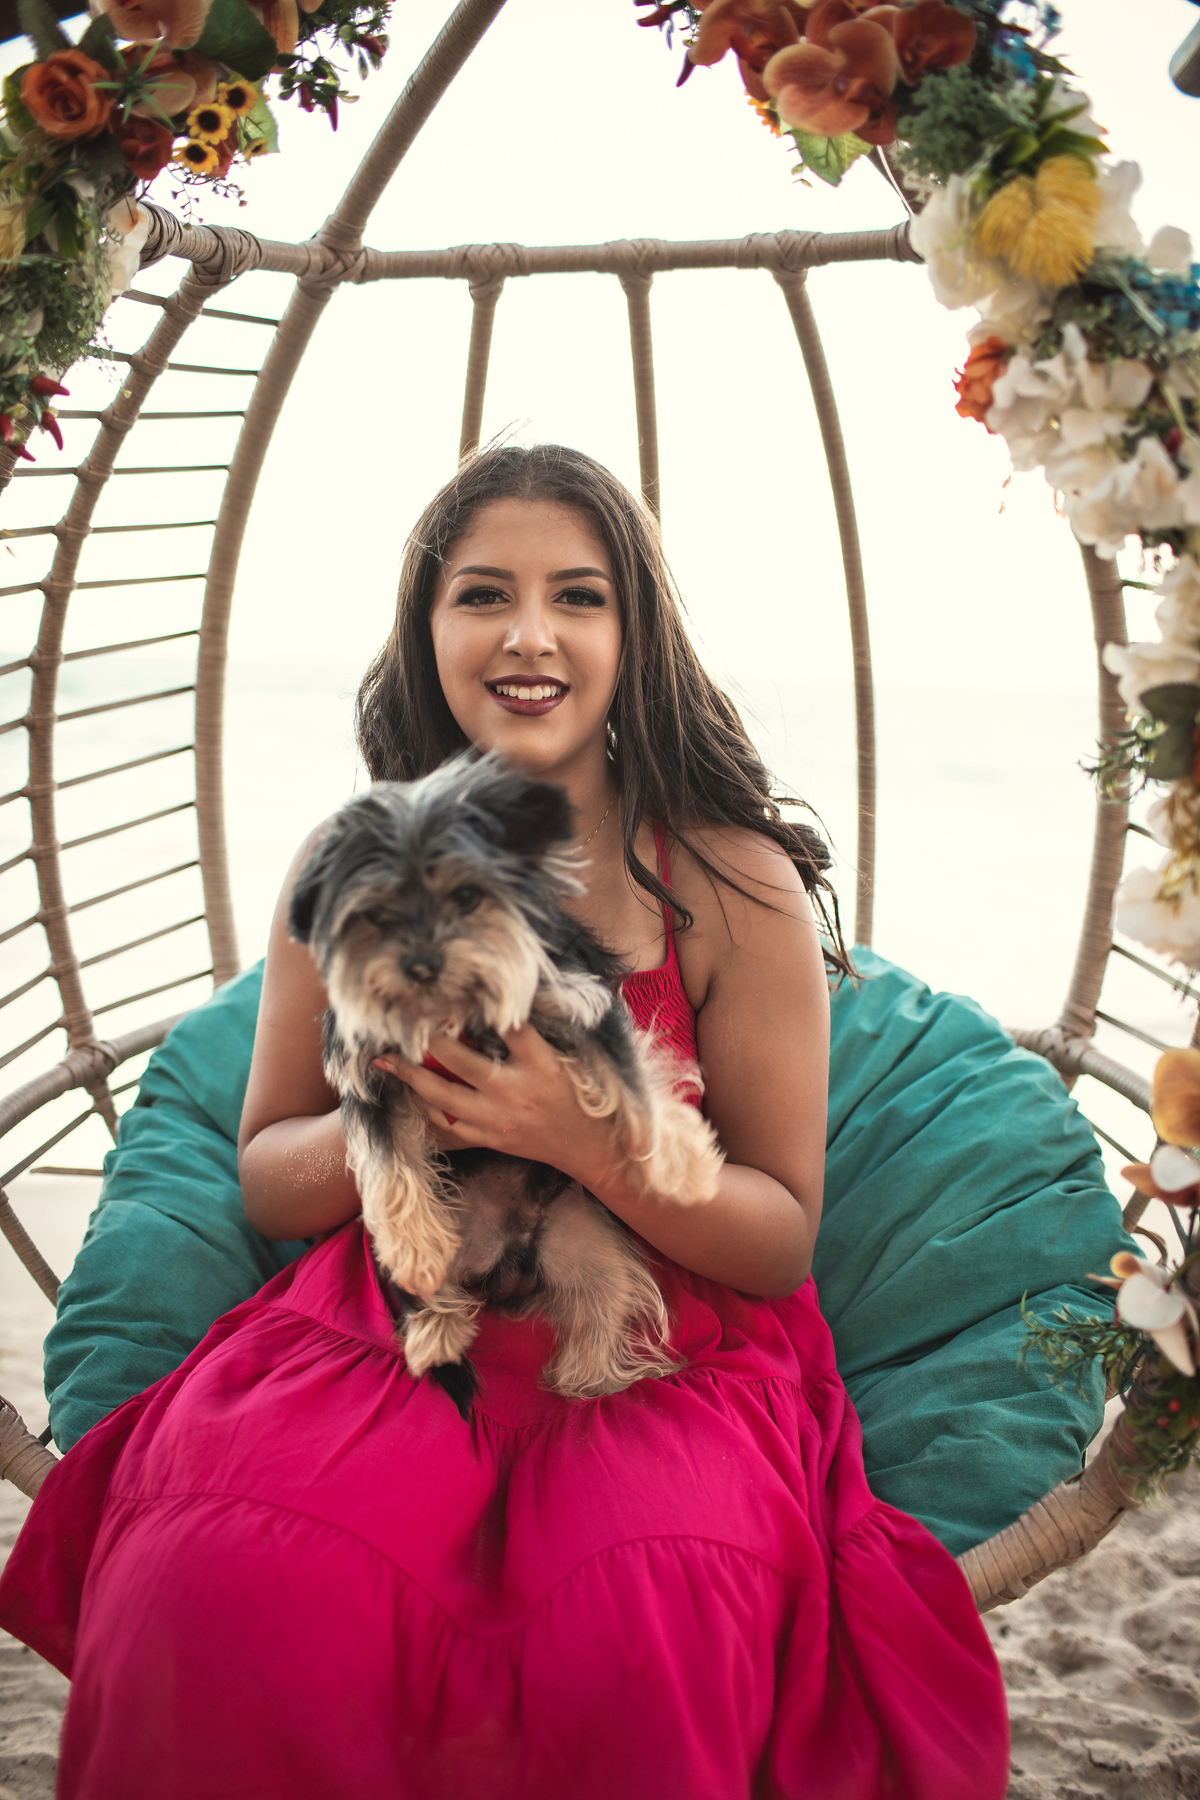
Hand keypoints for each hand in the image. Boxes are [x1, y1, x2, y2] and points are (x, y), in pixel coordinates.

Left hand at [371, 1024, 616, 1185]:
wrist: (587, 1147)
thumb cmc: (577, 1096)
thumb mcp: (565, 1059)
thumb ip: (532, 1036)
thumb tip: (498, 1007)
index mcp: (541, 1065)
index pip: (510, 1029)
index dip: (485, 1010)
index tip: (456, 993)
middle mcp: (516, 1092)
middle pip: (462, 1062)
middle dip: (430, 1041)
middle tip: (406, 1022)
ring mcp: (498, 1118)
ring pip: (443, 1096)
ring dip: (411, 1076)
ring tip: (386, 1060)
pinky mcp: (489, 1137)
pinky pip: (447, 1124)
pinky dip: (425, 1106)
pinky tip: (411, 1092)